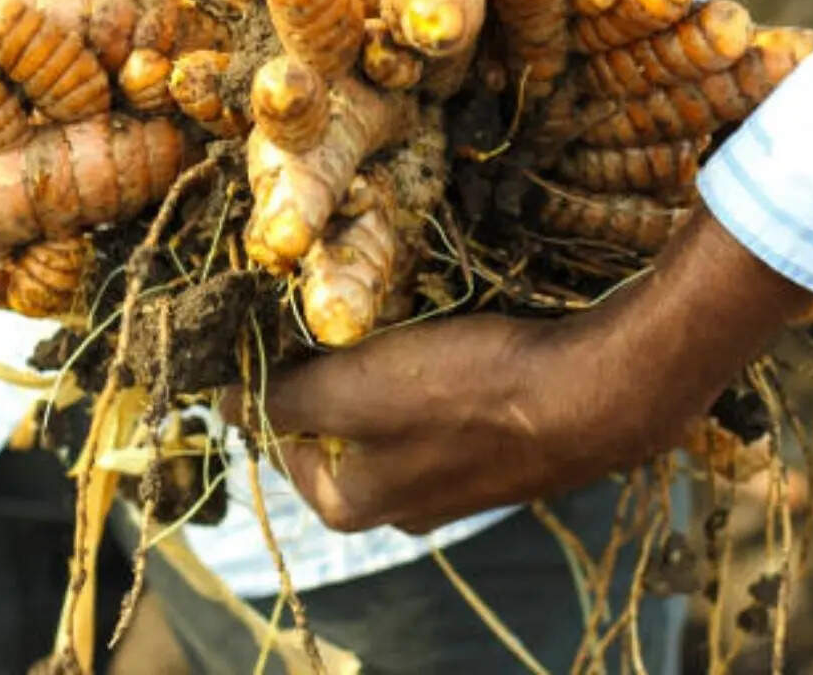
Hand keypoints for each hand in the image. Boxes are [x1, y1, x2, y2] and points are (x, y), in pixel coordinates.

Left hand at [222, 210, 812, 533]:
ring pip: (379, 413)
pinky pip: (429, 406)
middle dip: (322, 366)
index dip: (265, 373)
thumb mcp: (355, 391)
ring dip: (372, 366)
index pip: (273, 432)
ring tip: (384, 315)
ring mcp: (444, 482)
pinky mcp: (486, 448)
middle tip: (327, 308)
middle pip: (327, 424)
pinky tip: (437, 337)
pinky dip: (420, 371)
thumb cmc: (467, 392)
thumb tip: (217, 398)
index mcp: (348, 503)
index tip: (272, 319)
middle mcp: (393, 505)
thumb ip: (283, 399)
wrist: (594, 396)